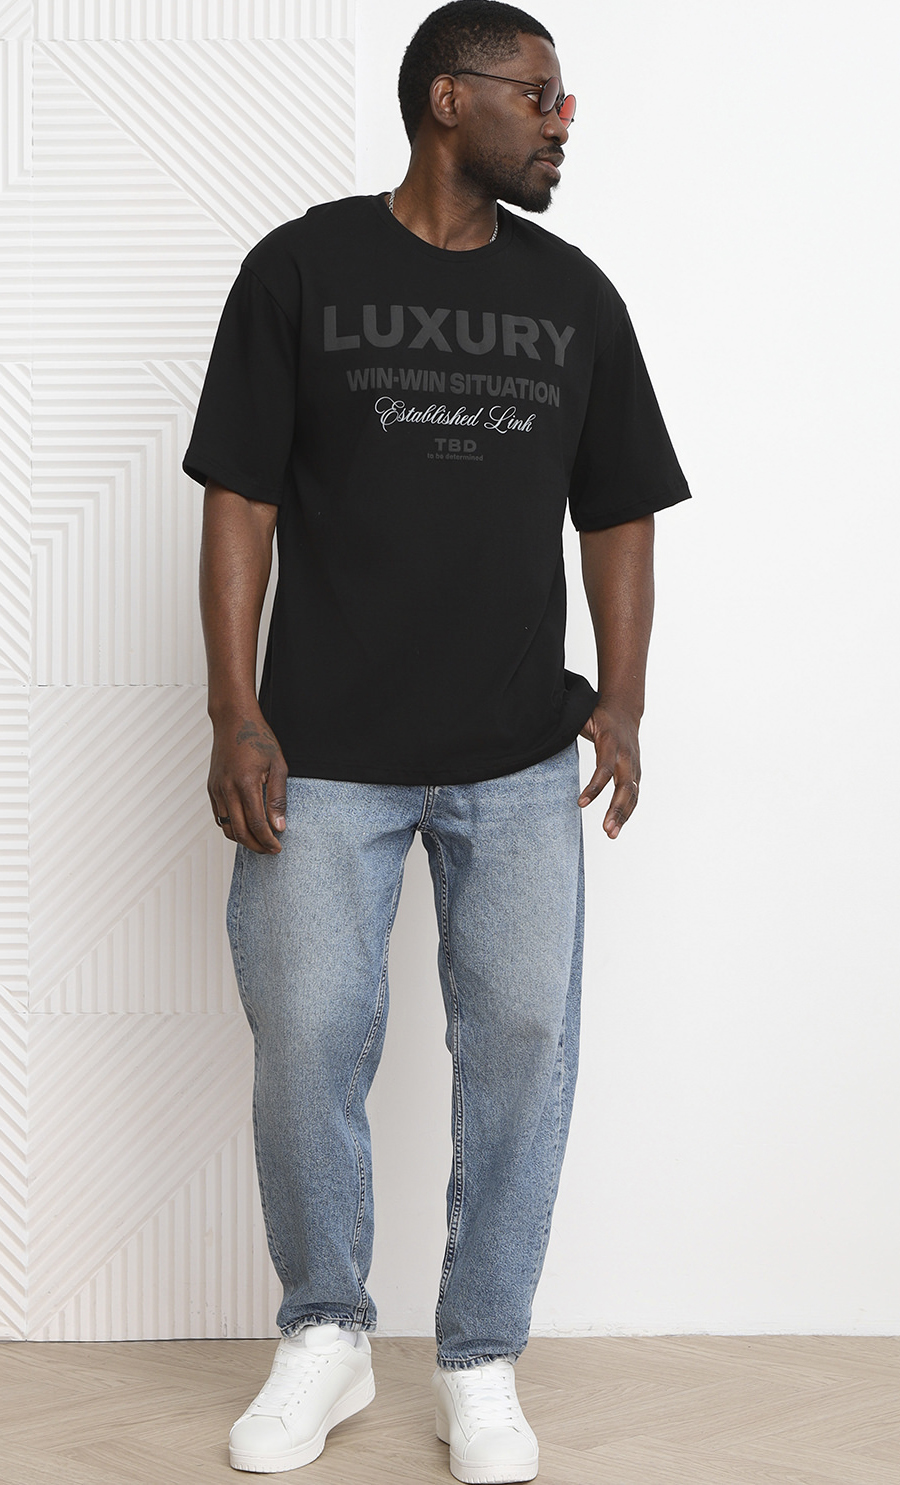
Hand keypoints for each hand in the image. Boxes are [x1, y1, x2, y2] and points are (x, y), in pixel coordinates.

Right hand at [208, 712, 287, 853]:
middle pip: (239, 831)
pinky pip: (219, 817)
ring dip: (243, 840)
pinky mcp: (211, 788)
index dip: (268, 840)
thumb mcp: (278, 765)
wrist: (233, 721)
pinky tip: (245, 827)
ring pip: (226, 827)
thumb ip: (278, 798)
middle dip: (256, 846)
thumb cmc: (258, 739)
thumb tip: (279, 826)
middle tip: (270, 850)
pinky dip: (231, 827)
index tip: (278, 847)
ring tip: (259, 842)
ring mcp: (216, 789)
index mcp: (246, 783)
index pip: (256, 823)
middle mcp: (227, 789)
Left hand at [578, 702, 640, 838]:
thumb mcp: (584, 718)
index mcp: (611, 743)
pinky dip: (627, 811)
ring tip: (611, 834)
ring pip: (632, 794)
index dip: (594, 788)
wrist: (625, 709)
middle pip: (625, 786)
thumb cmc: (599, 715)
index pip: (604, 769)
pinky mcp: (636, 772)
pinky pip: (634, 795)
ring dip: (623, 815)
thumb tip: (544, 736)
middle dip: (616, 809)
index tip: (579, 803)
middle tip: (606, 830)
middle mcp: (625, 756)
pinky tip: (617, 826)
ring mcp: (634, 765)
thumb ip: (569, 728)